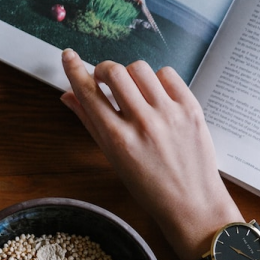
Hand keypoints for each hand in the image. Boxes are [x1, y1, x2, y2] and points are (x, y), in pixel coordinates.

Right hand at [60, 49, 242, 259]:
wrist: (191, 203)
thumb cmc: (148, 187)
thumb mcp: (113, 159)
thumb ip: (90, 123)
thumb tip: (68, 96)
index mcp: (118, 139)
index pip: (88, 93)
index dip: (74, 69)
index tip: (68, 55)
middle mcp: (142, 123)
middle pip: (114, 71)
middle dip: (103, 70)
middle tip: (104, 79)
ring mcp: (169, 113)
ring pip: (140, 68)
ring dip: (130, 74)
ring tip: (134, 91)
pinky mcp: (191, 108)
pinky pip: (167, 74)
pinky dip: (156, 79)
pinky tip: (155, 95)